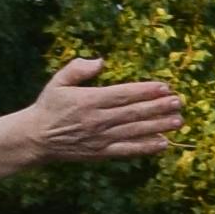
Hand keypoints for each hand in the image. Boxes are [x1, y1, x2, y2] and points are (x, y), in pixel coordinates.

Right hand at [21, 60, 185, 164]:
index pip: (123, 94)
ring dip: (159, 126)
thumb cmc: (49, 106)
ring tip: (178, 120)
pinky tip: (163, 143)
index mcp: (89, 100)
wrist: (36, 138)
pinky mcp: (101, 152)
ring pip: (135, 131)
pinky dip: (146, 147)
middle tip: (178, 102)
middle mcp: (98, 120)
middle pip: (134, 112)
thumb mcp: (58, 82)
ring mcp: (101, 138)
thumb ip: (78, 69)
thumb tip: (100, 61)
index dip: (145, 91)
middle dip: (158, 107)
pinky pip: (128, 150)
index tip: (164, 87)